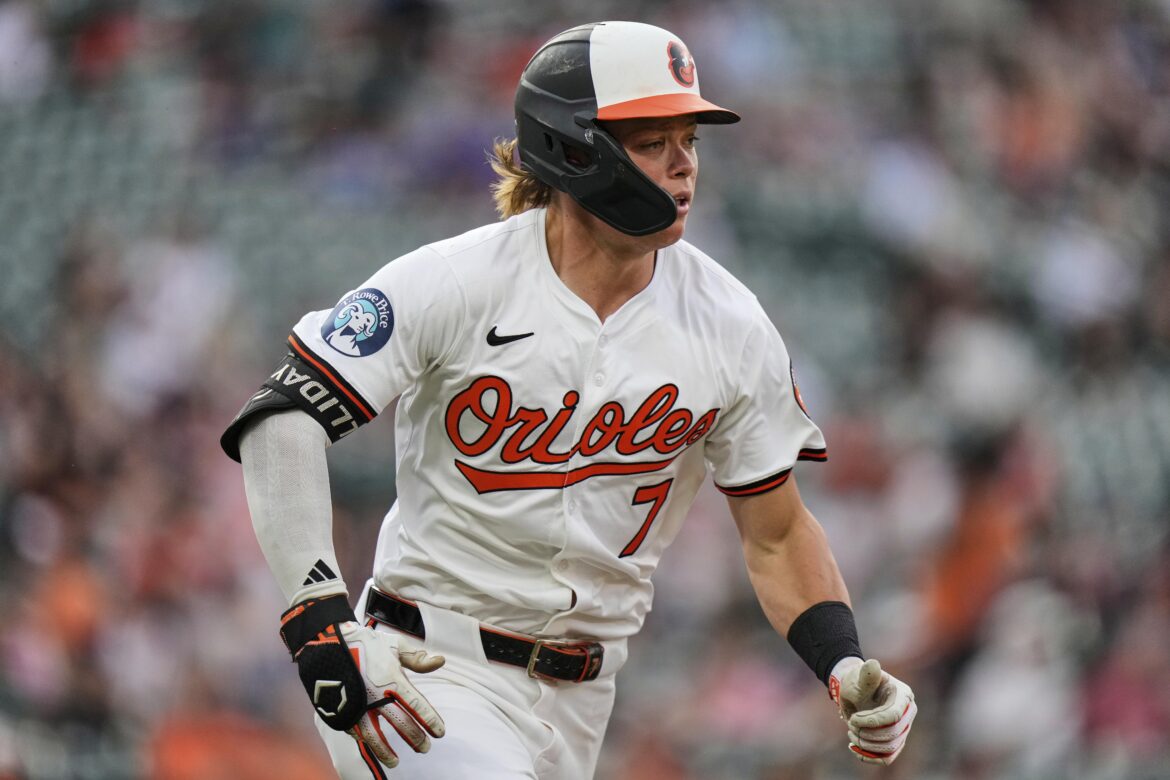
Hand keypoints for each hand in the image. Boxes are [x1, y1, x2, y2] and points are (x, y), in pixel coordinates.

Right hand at [281, 596, 446, 768]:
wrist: (326, 642)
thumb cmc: (365, 643)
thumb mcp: (394, 644)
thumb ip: (417, 658)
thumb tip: (441, 661)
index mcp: (392, 679)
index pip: (417, 705)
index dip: (430, 721)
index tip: (440, 733)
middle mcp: (375, 696)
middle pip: (400, 724)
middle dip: (415, 738)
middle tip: (425, 748)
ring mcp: (356, 706)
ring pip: (375, 737)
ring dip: (386, 751)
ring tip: (396, 762)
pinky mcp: (341, 711)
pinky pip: (356, 732)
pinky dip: (366, 742)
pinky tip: (373, 746)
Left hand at [829, 657, 916, 764]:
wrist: (854, 691)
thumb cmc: (857, 681)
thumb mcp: (859, 676)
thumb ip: (867, 674)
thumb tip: (872, 664)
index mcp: (903, 696)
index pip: (893, 716)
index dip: (872, 722)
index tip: (853, 719)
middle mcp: (908, 713)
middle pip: (894, 734)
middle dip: (868, 734)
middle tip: (850, 725)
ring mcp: (903, 728)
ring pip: (890, 747)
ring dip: (867, 745)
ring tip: (851, 734)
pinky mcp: (895, 741)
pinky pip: (887, 757)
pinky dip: (870, 757)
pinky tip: (855, 747)